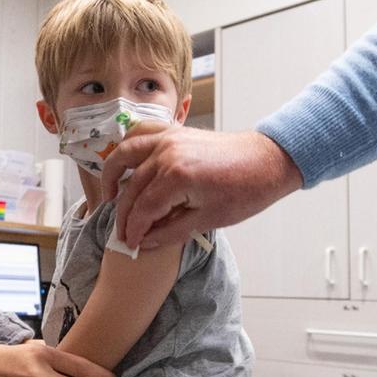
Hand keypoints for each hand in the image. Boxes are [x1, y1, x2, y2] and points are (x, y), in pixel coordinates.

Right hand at [101, 125, 303, 248]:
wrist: (267, 161)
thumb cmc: (245, 191)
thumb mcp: (209, 219)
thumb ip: (171, 231)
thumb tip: (144, 241)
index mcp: (177, 177)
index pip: (143, 209)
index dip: (134, 230)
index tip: (130, 245)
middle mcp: (167, 153)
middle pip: (132, 187)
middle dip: (124, 213)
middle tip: (122, 233)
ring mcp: (169, 138)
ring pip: (126, 154)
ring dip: (112, 174)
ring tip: (109, 197)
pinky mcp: (175, 131)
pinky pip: (142, 133)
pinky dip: (129, 146)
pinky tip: (126, 164)